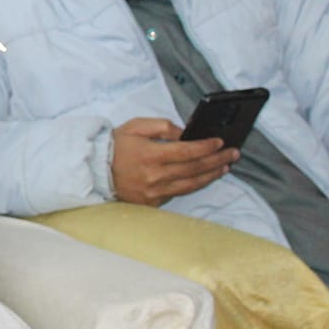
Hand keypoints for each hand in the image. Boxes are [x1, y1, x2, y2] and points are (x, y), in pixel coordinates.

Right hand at [111, 118, 237, 206]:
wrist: (95, 170)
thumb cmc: (115, 145)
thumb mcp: (135, 126)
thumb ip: (162, 126)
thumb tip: (185, 133)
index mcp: (150, 155)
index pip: (188, 151)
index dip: (207, 147)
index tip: (221, 142)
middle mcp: (155, 176)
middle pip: (195, 169)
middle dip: (217, 160)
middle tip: (233, 154)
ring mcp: (154, 192)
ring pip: (191, 184)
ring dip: (211, 175)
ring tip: (225, 167)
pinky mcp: (152, 202)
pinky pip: (178, 193)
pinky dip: (193, 184)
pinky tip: (204, 177)